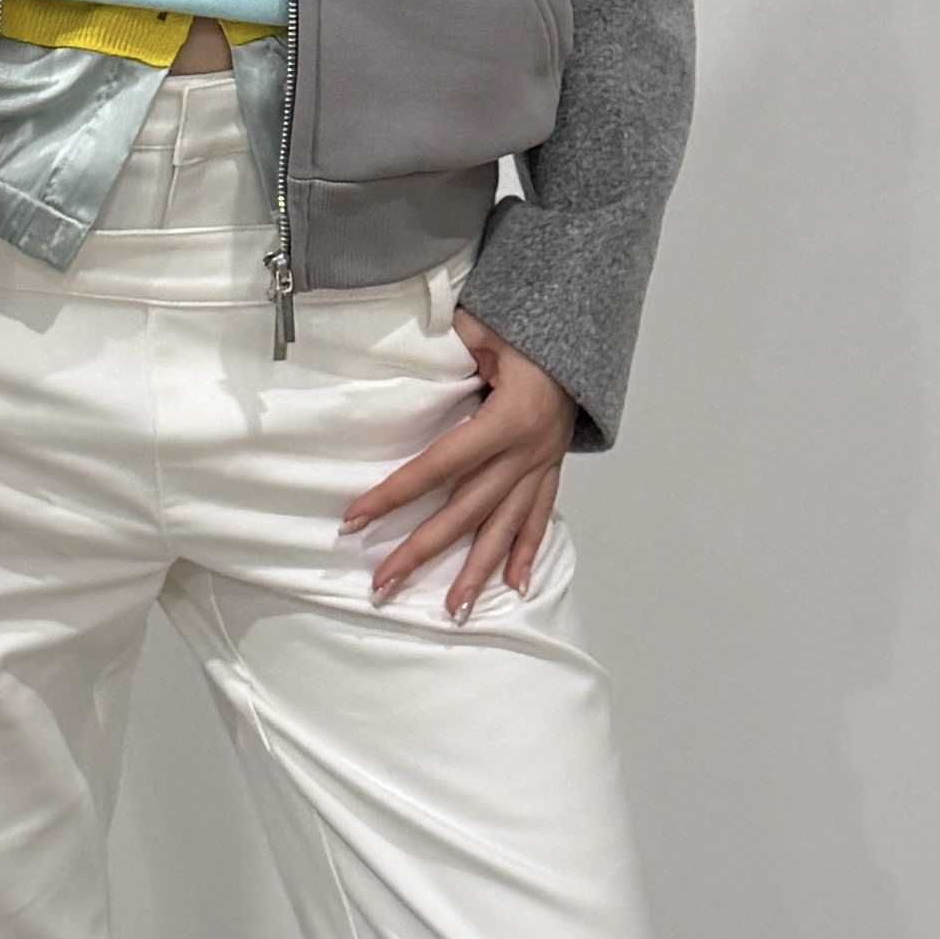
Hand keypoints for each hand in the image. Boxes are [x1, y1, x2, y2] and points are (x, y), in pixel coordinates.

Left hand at [338, 314, 569, 616]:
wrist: (583, 340)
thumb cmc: (530, 334)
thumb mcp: (487, 328)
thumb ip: (454, 340)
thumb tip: (415, 342)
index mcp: (505, 419)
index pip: (438, 465)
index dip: (395, 493)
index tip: (356, 518)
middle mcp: (524, 453)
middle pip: (466, 511)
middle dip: (422, 550)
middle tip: (385, 583)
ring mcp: (540, 466)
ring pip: (504, 528)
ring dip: (478, 572)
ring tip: (454, 610)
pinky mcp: (550, 471)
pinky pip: (537, 518)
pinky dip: (526, 552)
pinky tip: (514, 585)